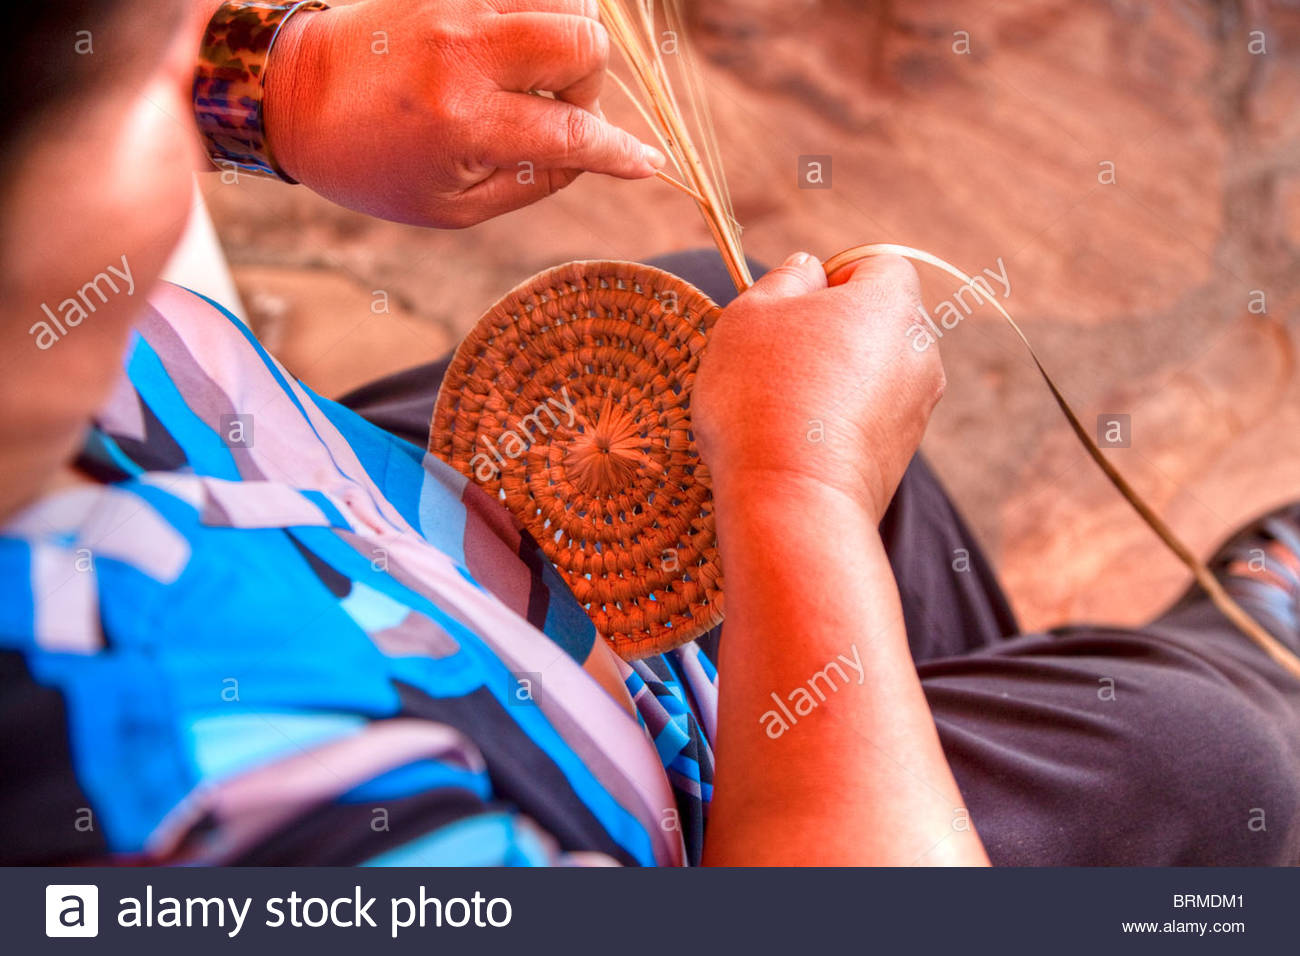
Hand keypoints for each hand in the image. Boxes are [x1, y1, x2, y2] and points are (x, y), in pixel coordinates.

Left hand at [264, 0, 664, 226]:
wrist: (294, 95)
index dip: (619, 152)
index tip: (644, 162)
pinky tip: (521, 37)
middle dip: (588, 83)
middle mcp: (463, 54)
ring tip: (536, 68)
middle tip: (556, 106)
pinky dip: (540, 7)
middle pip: (583, 44)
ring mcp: (454, 6)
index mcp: (464, 122)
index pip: (572, 132)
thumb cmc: (373, 165)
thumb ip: (531, 183)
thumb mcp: (451, 206)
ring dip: (568, 37)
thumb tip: (593, 155)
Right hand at [692, 253, 944, 522]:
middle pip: (874, 321)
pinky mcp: (900, 456)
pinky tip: (795, 441)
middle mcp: (920, 352)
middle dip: (829, 331)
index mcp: (893, 303)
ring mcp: (916, 409)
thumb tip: (808, 269)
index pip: (876, 264)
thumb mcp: (752, 312)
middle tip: (774, 356)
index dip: (830, 276)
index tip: (790, 308)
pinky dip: (835, 421)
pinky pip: (865, 418)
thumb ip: (785, 277)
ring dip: (830, 379)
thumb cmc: (765, 394)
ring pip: (868, 373)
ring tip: (779, 406)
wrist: (793, 500)